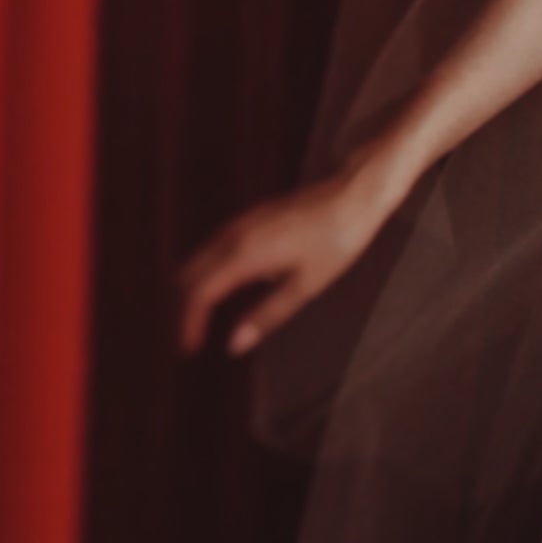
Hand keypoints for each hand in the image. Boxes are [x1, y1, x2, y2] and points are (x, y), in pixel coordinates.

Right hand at [177, 168, 390, 355]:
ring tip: (203, 318)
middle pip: (190, 275)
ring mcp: (241, 223)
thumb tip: (235, 344)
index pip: (199, 294)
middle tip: (193, 336)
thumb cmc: (336, 241)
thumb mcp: (305, 287)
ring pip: (200, 259)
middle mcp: (235, 236)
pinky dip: (211, 270)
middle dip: (187, 306)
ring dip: (197, 287)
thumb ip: (266, 316)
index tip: (189, 347)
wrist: (354, 196)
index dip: (189, 322)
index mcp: (244, 255)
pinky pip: (216, 247)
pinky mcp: (251, 218)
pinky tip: (227, 287)